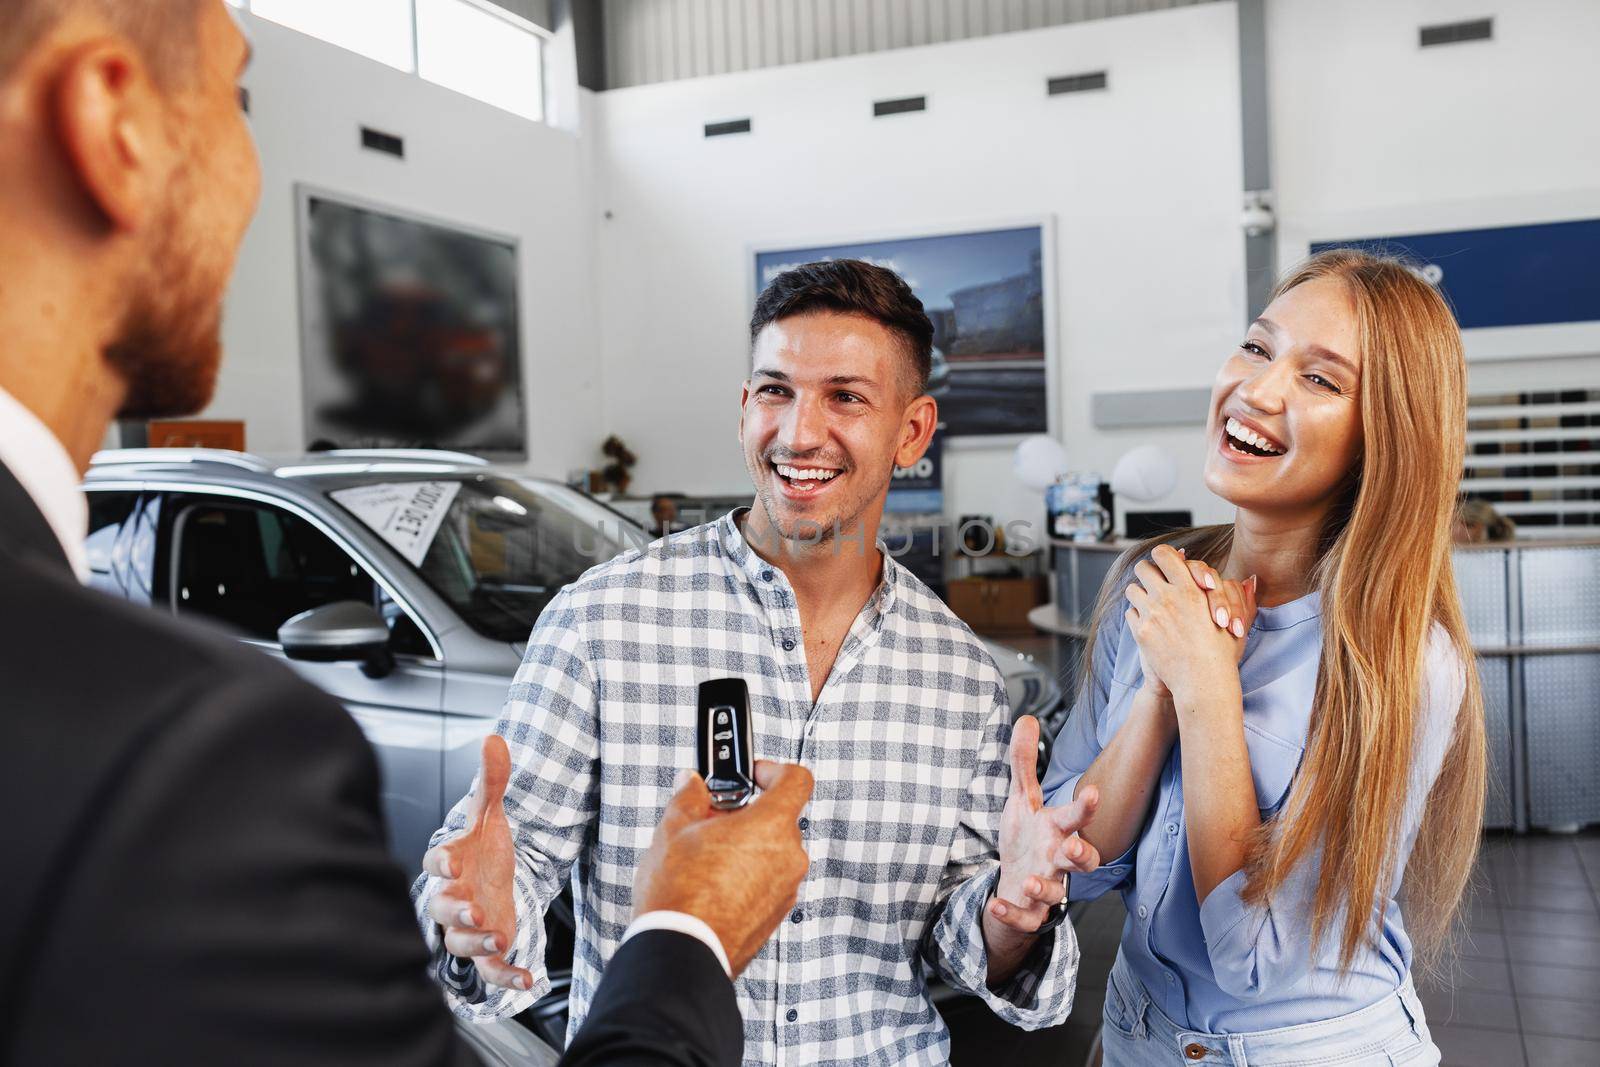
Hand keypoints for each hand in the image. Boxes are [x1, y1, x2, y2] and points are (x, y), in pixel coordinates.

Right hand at [422, 735, 530, 991]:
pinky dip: (506, 977)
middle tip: (473, 910)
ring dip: (477, 943)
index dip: (441, 862)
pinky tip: (528, 978)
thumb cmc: (484, 851)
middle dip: (455, 912)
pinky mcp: (488, 948)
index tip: (452, 863)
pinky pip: (490, 970)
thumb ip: (492, 780)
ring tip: (500, 937)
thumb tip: (494, 738)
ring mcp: (469, 925)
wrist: (497, 880)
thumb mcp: (491, 814)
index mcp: (452, 863)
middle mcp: (454, 897)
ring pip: (460, 942)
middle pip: (441, 909)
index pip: (436, 861)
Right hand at [634, 761, 813, 976]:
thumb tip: (692, 784)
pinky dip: (749, 875)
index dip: (774, 770)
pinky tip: (714, 883)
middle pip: (780, 818)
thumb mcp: (674, 829)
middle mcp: (789, 857)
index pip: (796, 779)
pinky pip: (768, 881)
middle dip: (748, 814)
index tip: (753, 774)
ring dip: (747, 846)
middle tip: (713, 819)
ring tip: (707, 855)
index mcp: (771, 825)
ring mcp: (786, 889)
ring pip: (773, 852)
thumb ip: (689, 797)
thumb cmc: (680, 894)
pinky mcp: (775, 915)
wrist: (681, 952)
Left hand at [989, 715, 1101, 933]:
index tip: (1091, 792)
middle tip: (1072, 846)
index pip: (1076, 818)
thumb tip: (1026, 718)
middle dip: (1082, 854)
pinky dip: (1012, 914)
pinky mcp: (1030, 912)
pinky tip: (996, 905)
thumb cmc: (1027, 838)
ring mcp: (1047, 887)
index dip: (1085, 807)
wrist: (1017, 885)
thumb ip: (1024, 762)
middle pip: (1082, 860)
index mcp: (1057, 830)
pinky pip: (1026, 918)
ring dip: (1046, 887)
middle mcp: (1057, 859)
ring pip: (1058, 892)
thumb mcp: (1021, 799)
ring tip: (1030, 881)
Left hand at [1122, 545, 1257, 704]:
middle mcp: (1168, 597)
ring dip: (1140, 594)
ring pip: (1132, 589)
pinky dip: (1137, 616)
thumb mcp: (1236, 622)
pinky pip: (1130, 613)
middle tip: (1153, 582)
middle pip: (1143, 568)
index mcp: (1191, 588)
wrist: (1203, 683)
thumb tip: (1248, 580)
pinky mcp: (1141, 631)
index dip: (1162, 556)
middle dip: (1147, 572)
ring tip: (1150, 604)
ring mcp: (1152, 614)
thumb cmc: (1222, 654)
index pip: (1164, 555)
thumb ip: (1239, 598)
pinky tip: (1149, 624)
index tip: (1164, 564)